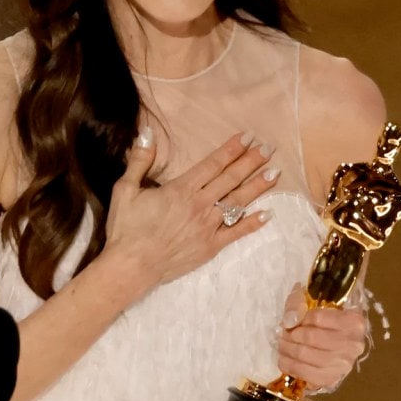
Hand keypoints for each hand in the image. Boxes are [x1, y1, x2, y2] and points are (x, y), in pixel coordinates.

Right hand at [104, 128, 276, 290]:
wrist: (131, 267)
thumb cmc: (126, 229)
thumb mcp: (125, 189)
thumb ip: (139, 161)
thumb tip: (147, 134)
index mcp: (181, 190)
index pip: (213, 164)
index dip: (231, 149)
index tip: (248, 137)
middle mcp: (199, 205)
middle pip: (230, 179)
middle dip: (250, 162)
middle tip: (268, 149)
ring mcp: (207, 227)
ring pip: (238, 203)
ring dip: (257, 187)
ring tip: (275, 173)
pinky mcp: (209, 247)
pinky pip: (236, 233)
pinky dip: (252, 223)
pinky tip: (267, 214)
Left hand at [276, 286, 367, 390]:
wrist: (335, 336)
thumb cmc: (322, 314)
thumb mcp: (309, 298)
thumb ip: (298, 304)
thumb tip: (290, 321)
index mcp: (354, 321)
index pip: (318, 318)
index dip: (300, 318)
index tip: (292, 320)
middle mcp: (354, 345)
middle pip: (311, 338)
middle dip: (291, 335)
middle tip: (282, 333)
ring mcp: (344, 364)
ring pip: (307, 356)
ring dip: (288, 350)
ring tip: (282, 344)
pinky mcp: (333, 379)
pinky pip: (307, 375)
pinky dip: (291, 367)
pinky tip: (284, 360)